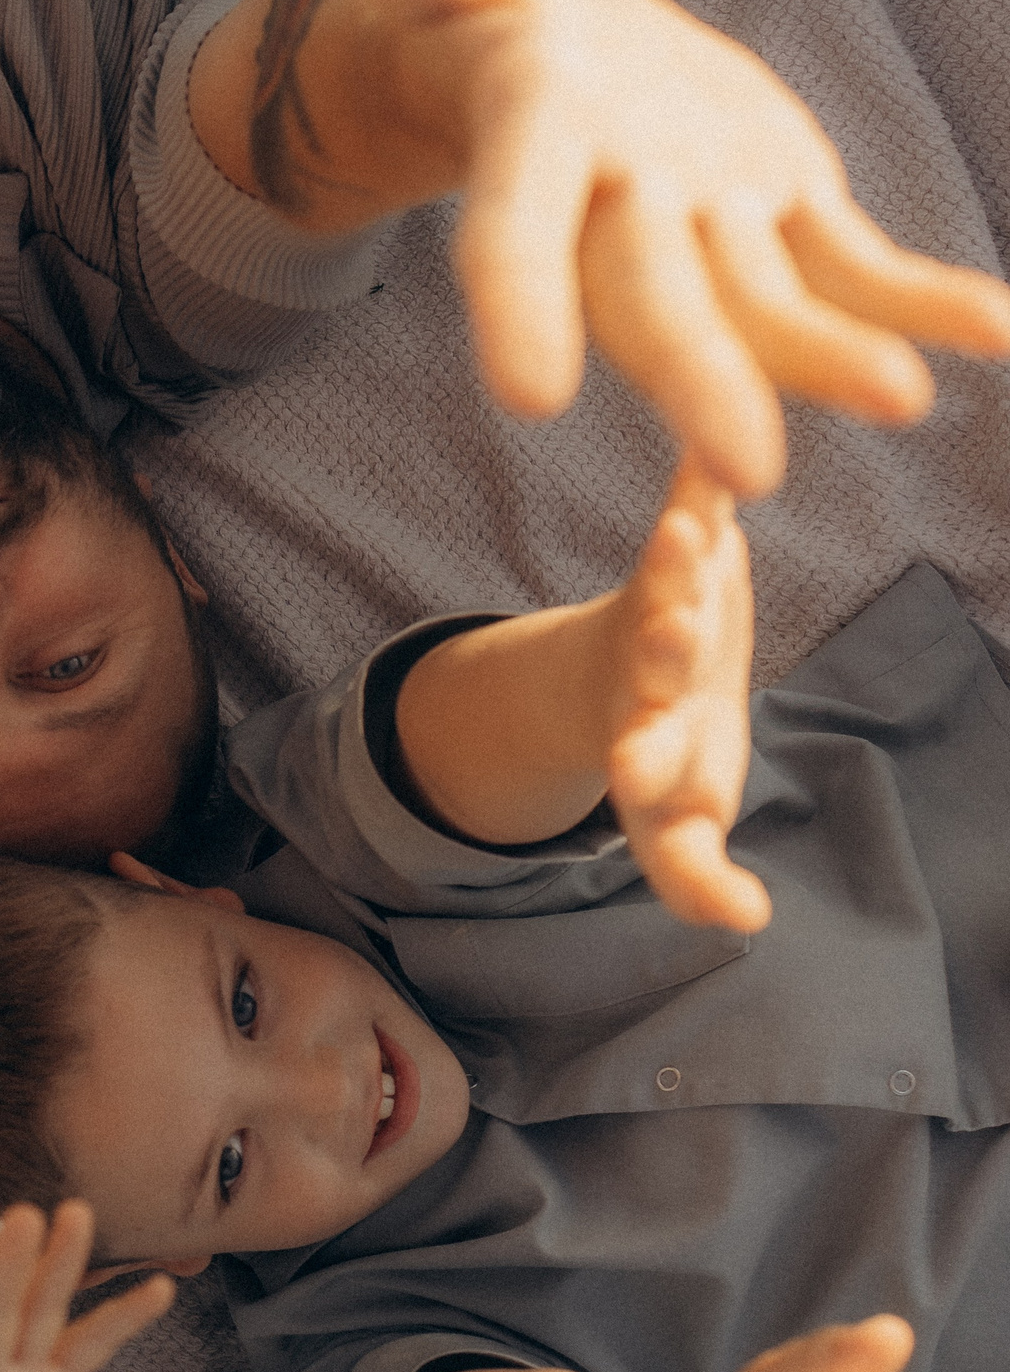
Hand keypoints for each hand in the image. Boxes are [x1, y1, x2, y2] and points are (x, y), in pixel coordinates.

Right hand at [227, 0, 1009, 495]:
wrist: (541, 44)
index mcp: (530, 131)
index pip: (514, 229)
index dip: (521, 305)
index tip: (531, 395)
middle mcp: (611, 201)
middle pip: (651, 302)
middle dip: (702, 380)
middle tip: (750, 468)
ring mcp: (697, 221)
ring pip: (760, 305)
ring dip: (831, 357)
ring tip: (906, 396)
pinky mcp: (777, 214)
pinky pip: (857, 269)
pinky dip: (927, 304)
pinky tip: (996, 335)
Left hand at [600, 460, 769, 932]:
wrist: (639, 665)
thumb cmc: (672, 756)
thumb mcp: (679, 819)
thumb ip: (697, 875)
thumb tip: (741, 925)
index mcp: (646, 740)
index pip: (642, 758)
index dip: (643, 762)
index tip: (630, 771)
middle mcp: (648, 672)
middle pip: (650, 662)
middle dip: (660, 651)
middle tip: (668, 634)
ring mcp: (663, 604)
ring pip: (664, 580)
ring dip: (675, 559)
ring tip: (687, 530)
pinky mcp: (686, 549)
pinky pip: (694, 507)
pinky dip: (703, 480)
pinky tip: (716, 445)